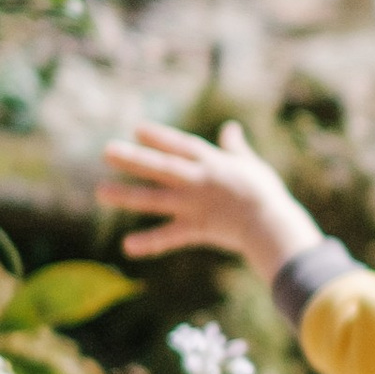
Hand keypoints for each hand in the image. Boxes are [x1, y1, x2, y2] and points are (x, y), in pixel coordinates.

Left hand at [97, 120, 319, 279]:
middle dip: (133, 158)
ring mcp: (194, 205)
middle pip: (160, 168)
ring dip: (127, 195)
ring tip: (101, 192)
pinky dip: (149, 241)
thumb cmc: (266, 193)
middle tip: (106, 151)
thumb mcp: (251, 164)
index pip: (181, 146)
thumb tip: (231, 128)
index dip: (159, 137)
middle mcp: (198, 181)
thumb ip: (236, 147)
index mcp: (213, 163)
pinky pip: (168, 236)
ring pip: (155, 199)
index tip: (137, 129)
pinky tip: (127, 246)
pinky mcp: (196, 228)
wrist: (273, 223)